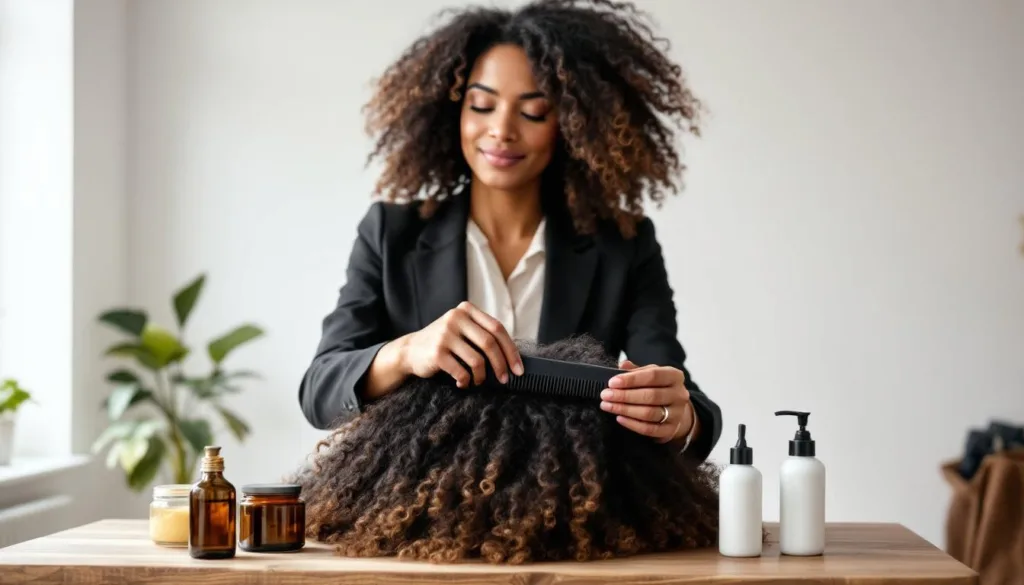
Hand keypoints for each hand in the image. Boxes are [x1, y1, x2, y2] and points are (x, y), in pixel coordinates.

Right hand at [400, 301, 523, 387]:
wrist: (410, 350)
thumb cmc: (443, 343)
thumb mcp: (461, 329)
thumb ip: (481, 333)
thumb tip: (512, 356)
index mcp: (466, 310)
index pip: (497, 329)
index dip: (511, 350)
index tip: (518, 368)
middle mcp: (455, 318)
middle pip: (490, 343)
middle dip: (501, 365)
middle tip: (505, 379)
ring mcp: (445, 334)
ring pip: (477, 360)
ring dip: (482, 376)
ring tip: (478, 381)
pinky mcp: (436, 352)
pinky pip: (461, 372)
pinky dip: (466, 381)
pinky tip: (463, 383)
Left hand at [600, 360, 694, 443]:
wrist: (675, 409)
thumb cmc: (658, 388)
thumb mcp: (650, 374)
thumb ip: (636, 370)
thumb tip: (622, 365)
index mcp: (674, 376)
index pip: (653, 375)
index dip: (631, 379)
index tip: (612, 382)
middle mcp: (679, 394)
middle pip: (650, 396)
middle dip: (624, 396)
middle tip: (605, 395)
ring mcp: (677, 414)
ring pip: (649, 413)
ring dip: (625, 409)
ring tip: (607, 406)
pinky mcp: (670, 430)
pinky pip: (649, 429)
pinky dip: (632, 424)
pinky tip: (619, 418)